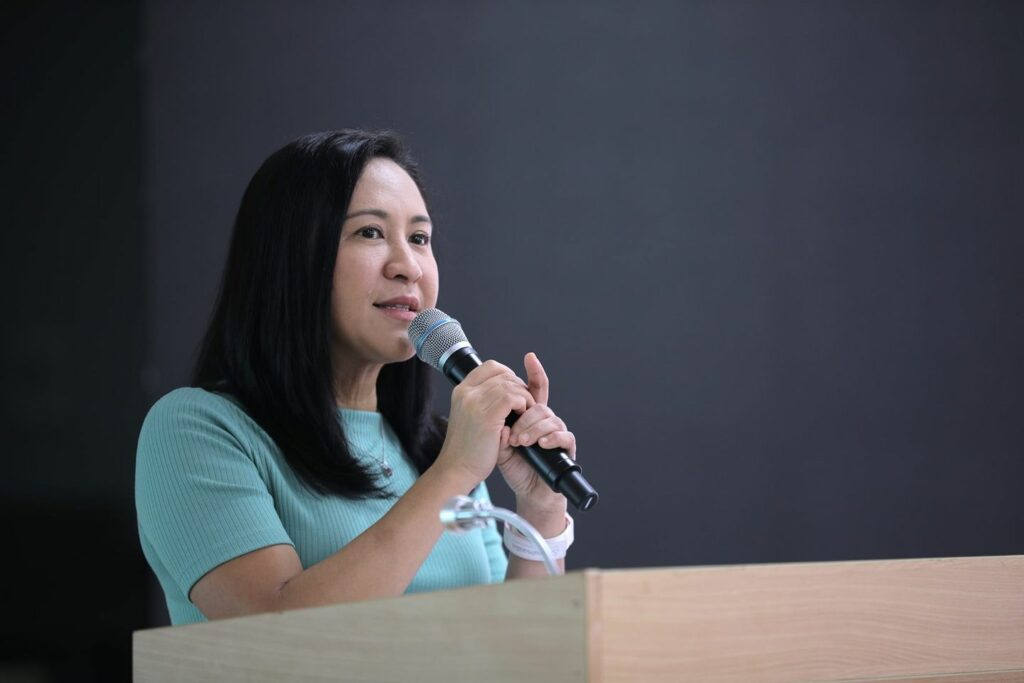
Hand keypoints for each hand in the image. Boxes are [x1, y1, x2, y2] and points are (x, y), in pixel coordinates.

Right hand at [435, 360, 535, 483]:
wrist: (457, 469)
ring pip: (512, 384)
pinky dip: (523, 405)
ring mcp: (476, 402)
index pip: (491, 367)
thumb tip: (507, 390)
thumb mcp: (470, 417)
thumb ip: (483, 401)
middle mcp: (466, 392)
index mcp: (461, 391)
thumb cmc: (466, 449)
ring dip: (524, 397)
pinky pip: (514, 397)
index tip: (514, 392)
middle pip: (504, 374)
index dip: (508, 375)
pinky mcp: (488, 415)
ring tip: (523, 414)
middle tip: (522, 406)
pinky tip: (521, 418)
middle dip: (519, 388)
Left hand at [497, 353, 574, 515]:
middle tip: (512, 433)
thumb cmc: (514, 467)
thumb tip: (502, 421)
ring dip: (533, 429)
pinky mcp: (566, 447)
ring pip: (550, 418)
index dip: (534, 372)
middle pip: (539, 404)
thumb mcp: (499, 445)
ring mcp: (556, 433)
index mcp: (528, 416)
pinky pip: (564, 435)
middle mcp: (544, 421)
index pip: (533, 390)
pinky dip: (551, 438)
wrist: (528, 491)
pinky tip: (541, 444)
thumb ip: (498, 429)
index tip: (529, 357)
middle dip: (524, 416)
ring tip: (520, 442)